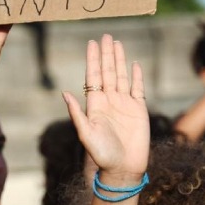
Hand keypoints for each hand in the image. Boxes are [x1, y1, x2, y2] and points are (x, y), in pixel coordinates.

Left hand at [63, 36, 147, 179]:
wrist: (123, 169)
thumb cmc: (102, 155)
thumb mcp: (86, 134)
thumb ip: (77, 113)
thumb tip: (64, 93)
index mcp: (95, 105)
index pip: (93, 77)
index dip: (93, 60)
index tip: (91, 43)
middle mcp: (109, 101)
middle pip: (107, 72)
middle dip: (106, 54)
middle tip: (105, 36)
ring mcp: (125, 105)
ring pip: (121, 76)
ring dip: (119, 60)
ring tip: (116, 44)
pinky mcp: (139, 111)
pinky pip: (138, 89)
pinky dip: (136, 76)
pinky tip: (134, 64)